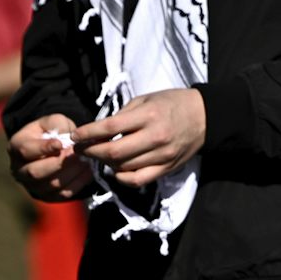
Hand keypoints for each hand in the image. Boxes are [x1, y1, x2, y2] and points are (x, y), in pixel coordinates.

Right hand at [8, 114, 94, 201]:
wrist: (51, 149)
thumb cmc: (49, 132)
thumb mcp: (51, 121)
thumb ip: (57, 125)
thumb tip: (67, 139)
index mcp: (16, 147)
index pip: (26, 151)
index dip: (43, 148)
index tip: (60, 144)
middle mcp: (19, 170)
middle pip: (35, 172)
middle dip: (59, 163)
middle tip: (77, 154)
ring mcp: (31, 186)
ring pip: (51, 185)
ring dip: (71, 173)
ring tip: (86, 161)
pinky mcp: (46, 196)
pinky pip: (62, 194)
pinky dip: (77, 183)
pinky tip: (87, 171)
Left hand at [72, 88, 205, 187]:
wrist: (204, 117)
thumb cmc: (171, 104)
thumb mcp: (146, 99)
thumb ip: (123, 115)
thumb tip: (98, 131)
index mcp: (148, 115)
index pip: (110, 127)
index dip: (88, 133)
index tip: (76, 136)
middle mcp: (155, 137)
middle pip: (113, 152)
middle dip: (91, 151)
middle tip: (81, 149)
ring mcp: (161, 155)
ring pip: (123, 167)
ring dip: (105, 163)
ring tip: (98, 156)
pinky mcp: (166, 168)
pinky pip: (137, 180)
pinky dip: (122, 177)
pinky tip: (116, 169)